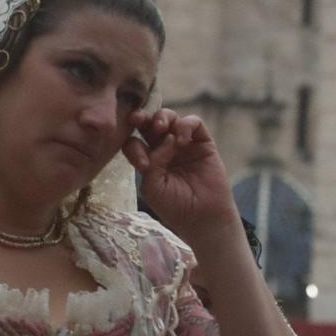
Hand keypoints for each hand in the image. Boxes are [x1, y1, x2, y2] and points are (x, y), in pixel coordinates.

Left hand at [123, 109, 236, 245]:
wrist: (203, 218)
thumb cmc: (175, 206)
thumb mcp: (153, 187)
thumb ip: (152, 162)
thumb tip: (165, 138)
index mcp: (148, 159)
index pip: (134, 141)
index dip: (132, 145)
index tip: (142, 164)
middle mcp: (164, 148)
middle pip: (149, 123)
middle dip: (141, 117)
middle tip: (137, 119)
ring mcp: (184, 144)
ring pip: (170, 118)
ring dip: (162, 118)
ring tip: (161, 129)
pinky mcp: (203, 142)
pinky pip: (194, 123)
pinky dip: (185, 126)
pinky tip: (182, 141)